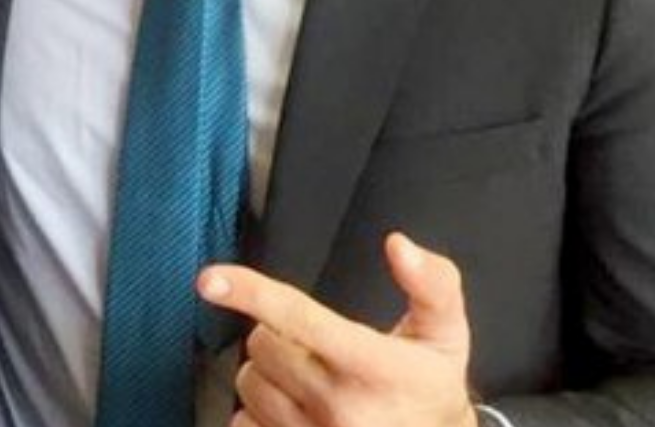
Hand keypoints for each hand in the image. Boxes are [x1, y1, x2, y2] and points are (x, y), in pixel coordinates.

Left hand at [197, 232, 476, 426]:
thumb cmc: (430, 386)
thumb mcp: (445, 332)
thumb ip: (431, 283)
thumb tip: (398, 246)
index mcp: (375, 367)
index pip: (301, 319)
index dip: (251, 292)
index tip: (209, 279)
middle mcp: (341, 407)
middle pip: (264, 344)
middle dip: (279, 336)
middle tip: (316, 347)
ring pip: (249, 382)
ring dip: (268, 374)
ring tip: (310, 381)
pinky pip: (242, 422)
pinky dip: (258, 411)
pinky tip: (296, 411)